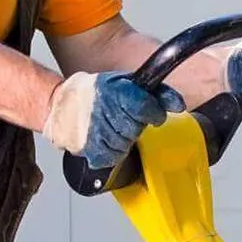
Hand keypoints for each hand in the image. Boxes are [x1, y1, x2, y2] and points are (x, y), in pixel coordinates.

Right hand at [45, 71, 184, 168]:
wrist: (62, 103)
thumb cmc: (98, 93)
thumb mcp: (127, 83)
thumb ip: (157, 93)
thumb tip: (179, 105)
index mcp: (116, 91)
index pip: (145, 108)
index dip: (153, 113)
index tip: (151, 114)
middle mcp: (104, 110)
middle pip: (136, 129)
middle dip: (134, 125)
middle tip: (122, 117)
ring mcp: (95, 131)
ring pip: (125, 145)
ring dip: (123, 139)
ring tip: (111, 126)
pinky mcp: (89, 148)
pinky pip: (113, 158)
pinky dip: (112, 151)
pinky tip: (104, 139)